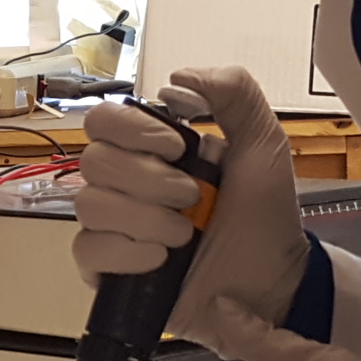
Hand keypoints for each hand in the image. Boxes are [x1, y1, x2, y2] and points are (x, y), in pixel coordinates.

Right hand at [71, 65, 311, 343]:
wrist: (272, 281)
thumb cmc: (265, 216)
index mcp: (153, 150)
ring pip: (90, 205)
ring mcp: (114, 228)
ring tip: (184, 233)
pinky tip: (161, 259)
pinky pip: (88, 251)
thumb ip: (233, 92)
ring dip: (145, 218)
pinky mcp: (109, 270)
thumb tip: (174, 78)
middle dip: (148, 179)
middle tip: (192, 196)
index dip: (133, 130)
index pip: (104, 119)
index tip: (178, 148)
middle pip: (93, 161)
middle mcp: (126, 185)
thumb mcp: (263, 142)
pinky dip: (127, 252)